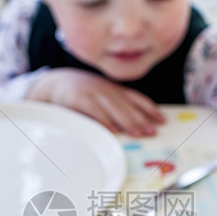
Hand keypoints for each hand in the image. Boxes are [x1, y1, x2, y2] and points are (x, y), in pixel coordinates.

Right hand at [27, 68, 164, 136]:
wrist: (55, 82)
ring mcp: (93, 93)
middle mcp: (106, 90)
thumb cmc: (82, 94)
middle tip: (152, 132)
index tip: (162, 121)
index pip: (136, 98)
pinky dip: (104, 121)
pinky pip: (94, 111)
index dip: (150, 109)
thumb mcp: (102, 96)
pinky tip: (112, 130)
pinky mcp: (79, 99)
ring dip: (128, 122)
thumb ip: (117, 106)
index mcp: (114, 90)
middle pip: (127, 106)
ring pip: (114, 108)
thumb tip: (136, 126)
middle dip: (141, 119)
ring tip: (139, 133)